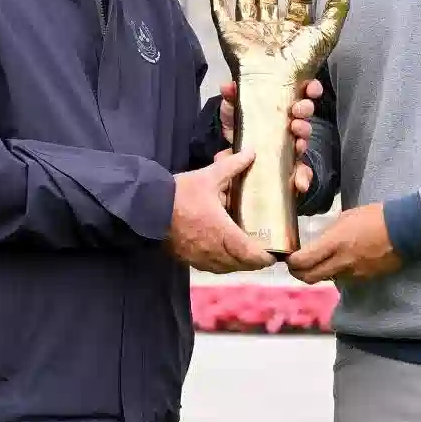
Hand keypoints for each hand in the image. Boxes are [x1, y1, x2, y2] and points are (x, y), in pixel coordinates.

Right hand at [166, 149, 273, 273]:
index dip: (264, 258)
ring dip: (238, 264)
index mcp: (221, 232)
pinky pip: (211, 268)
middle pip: (240, 265)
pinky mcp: (187, 259)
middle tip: (264, 253)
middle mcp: (213, 250)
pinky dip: (222, 264)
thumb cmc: (179, 193)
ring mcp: (199, 258)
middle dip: (254, 262)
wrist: (146, 207)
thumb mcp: (208, 177)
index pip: (249, 253)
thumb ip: (232, 167)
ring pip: (226, 268)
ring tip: (246, 254)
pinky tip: (223, 254)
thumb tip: (251, 153)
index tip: (274, 255)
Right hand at [209, 0, 349, 79]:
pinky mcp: (230, 35)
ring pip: (247, 2)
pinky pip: (221, 14)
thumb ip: (338, 3)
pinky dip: (217, 0)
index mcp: (295, 32)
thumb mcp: (328, 31)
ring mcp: (250, 33)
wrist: (272, 83)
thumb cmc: (301, 63)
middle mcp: (272, 31)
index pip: (298, 2)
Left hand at [219, 78, 322, 196]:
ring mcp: (292, 146)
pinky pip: (302, 173)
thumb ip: (231, 98)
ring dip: (303, 139)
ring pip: (305, 140)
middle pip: (306, 115)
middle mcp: (291, 124)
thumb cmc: (239, 129)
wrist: (233, 160)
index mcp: (282, 107)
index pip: (303, 93)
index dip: (311, 89)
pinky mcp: (290, 168)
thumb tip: (228, 86)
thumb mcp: (232, 112)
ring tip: (297, 142)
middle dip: (305, 112)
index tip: (311, 88)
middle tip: (296, 114)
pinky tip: (299, 183)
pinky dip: (303, 178)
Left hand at [286, 203, 403, 283]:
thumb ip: (329, 233)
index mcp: (335, 243)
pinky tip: (339, 261)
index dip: (291, 262)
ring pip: (325, 279)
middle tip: (295, 265)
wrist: (404, 230)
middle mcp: (341, 262)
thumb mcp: (346, 217)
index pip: (303, 261)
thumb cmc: (375, 217)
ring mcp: (352, 273)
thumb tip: (318, 242)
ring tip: (317, 261)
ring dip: (317, 273)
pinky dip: (335, 273)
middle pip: (309, 277)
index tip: (289, 257)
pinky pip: (342, 279)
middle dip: (298, 273)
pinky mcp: (363, 279)